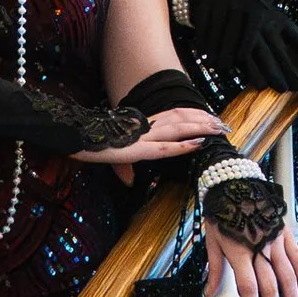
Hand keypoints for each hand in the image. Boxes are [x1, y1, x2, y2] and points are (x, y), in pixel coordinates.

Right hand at [75, 102, 219, 166]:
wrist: (73, 135)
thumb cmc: (91, 142)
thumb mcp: (112, 154)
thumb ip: (125, 165)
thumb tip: (130, 181)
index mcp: (142, 124)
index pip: (174, 114)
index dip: (193, 114)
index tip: (211, 115)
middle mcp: (145, 126)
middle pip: (181, 117)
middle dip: (204, 119)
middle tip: (224, 123)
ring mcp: (142, 136)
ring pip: (178, 128)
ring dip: (200, 128)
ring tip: (218, 130)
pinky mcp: (137, 149)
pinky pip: (164, 147)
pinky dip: (182, 146)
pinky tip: (197, 145)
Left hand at [182, 0, 297, 94]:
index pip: (202, 16)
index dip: (200, 36)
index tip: (199, 50)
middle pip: (215, 28)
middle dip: (212, 48)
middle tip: (211, 63)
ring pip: (231, 33)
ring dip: (227, 52)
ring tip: (224, 64)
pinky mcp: (260, 5)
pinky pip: (250, 31)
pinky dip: (245, 46)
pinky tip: (241, 56)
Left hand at [204, 218, 297, 296]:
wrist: (236, 182)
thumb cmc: (222, 210)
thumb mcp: (212, 239)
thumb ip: (214, 268)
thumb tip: (208, 293)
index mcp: (239, 250)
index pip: (248, 287)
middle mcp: (260, 247)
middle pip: (270, 286)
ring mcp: (276, 241)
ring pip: (288, 276)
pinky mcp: (286, 234)